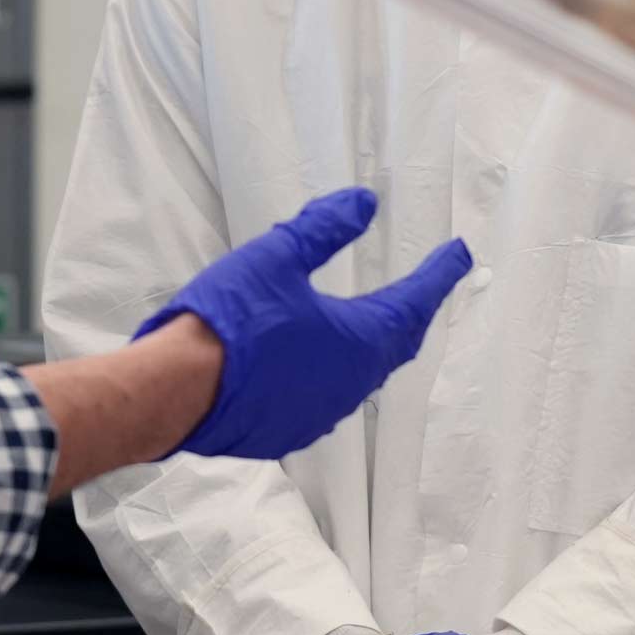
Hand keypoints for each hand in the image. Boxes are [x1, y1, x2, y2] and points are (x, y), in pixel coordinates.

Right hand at [138, 189, 470, 459]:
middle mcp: (351, 383)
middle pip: (397, 344)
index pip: (415, 302)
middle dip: (412, 314)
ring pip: (362, 375)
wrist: (176, 392)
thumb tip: (364, 204)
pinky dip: (334, 372)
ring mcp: (321, 412)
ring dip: (371, 346)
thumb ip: (323, 230)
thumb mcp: (277, 258)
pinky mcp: (288, 430)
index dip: (438, 275)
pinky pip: (326, 397)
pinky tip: (316, 363)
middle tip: (424, 291)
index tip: (458, 255)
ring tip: (372, 324)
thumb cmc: (230, 321)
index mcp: (360, 340)